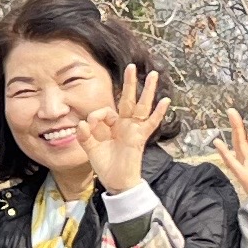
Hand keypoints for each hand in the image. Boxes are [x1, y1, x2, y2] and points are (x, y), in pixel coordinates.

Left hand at [87, 62, 169, 195]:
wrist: (117, 182)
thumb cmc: (105, 165)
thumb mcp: (90, 149)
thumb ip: (84, 136)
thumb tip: (82, 123)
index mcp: (112, 125)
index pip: (105, 111)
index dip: (96, 115)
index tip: (89, 126)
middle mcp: (124, 124)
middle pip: (128, 100)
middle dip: (129, 83)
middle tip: (131, 66)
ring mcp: (134, 130)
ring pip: (142, 106)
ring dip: (147, 90)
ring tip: (152, 74)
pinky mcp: (140, 138)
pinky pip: (151, 123)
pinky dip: (159, 112)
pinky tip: (166, 101)